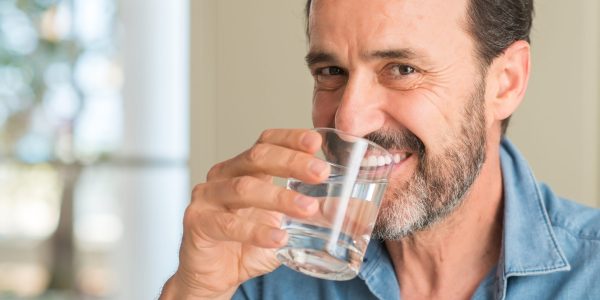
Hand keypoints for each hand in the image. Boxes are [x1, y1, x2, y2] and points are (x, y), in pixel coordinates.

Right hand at [160, 129, 329, 298]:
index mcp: (245, 169)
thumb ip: (315, 215)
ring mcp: (208, 197)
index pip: (267, 142)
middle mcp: (224, 176)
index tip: (316, 142)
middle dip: (292, 162)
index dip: (290, 138)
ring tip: (308, 208)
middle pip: (257, 157)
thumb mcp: (287, 226)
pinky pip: (228, 224)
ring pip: (244, 188)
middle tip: (320, 173)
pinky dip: (256, 231)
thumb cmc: (248, 245)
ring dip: (279, 197)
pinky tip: (278, 237)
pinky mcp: (198, 222)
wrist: (215, 276)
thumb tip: (356, 209)